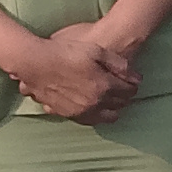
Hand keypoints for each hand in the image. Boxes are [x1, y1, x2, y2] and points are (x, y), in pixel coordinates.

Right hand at [18, 24, 140, 124]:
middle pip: (119, 106)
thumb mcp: (96, 51)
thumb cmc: (65, 52)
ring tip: (110, 99)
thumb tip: (137, 78)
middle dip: (124, 98)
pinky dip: (95, 114)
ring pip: (106, 117)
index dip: (132, 86)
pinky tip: (94, 106)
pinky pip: (89, 120)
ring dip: (111, 109)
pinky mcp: (67, 115)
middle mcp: (94, 103)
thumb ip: (119, 64)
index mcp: (104, 86)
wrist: (34, 62)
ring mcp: (80, 111)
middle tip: (123, 90)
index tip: (132, 82)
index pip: (128, 92)